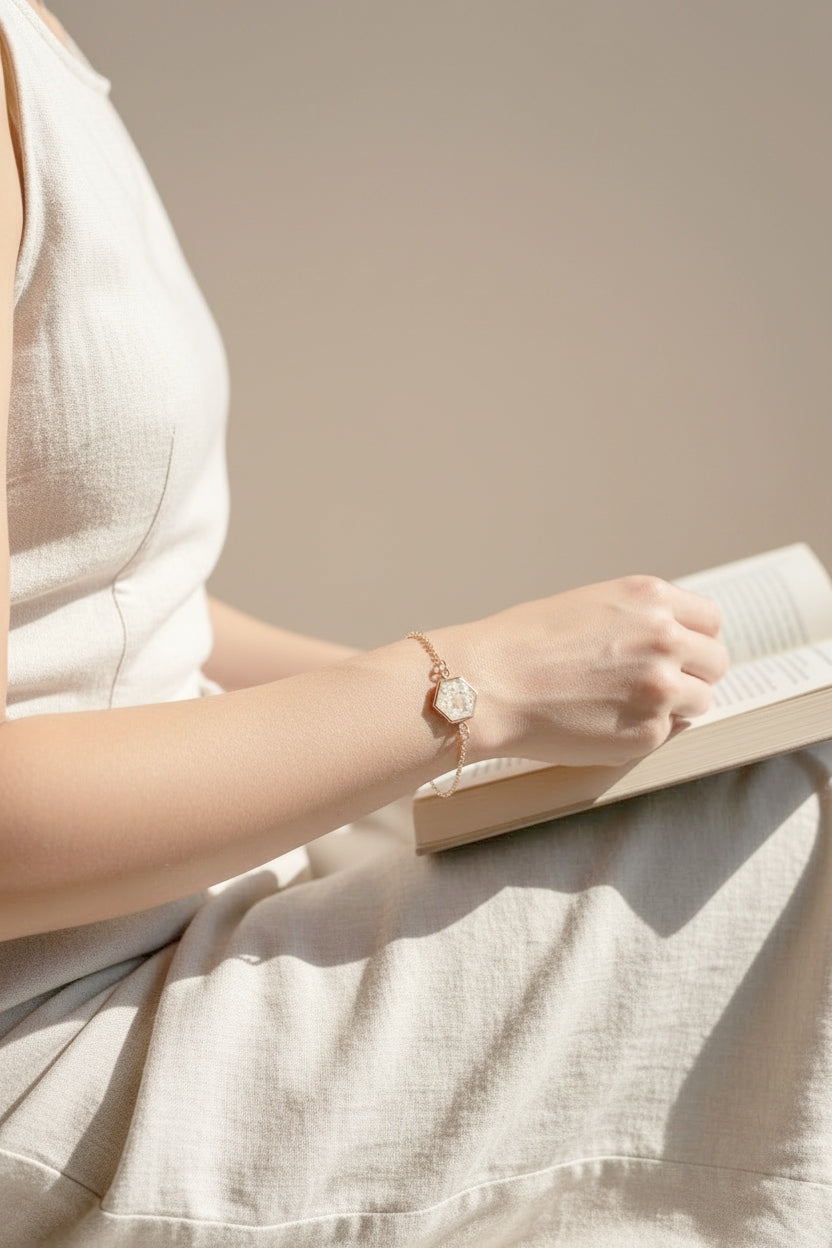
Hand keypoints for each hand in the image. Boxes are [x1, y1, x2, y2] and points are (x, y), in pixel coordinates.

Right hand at [438, 575, 729, 767]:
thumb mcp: (591, 605)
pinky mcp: (649, 733)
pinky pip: (672, 733)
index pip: (710, 620)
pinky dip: (647, 731)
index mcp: (651, 598)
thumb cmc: (523, 644)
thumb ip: (639, 620)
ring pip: (700, 700)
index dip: (695, 639)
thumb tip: (673, 643)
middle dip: (692, 673)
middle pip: (715, 661)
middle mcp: (666, 638)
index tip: (682, 653)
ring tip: (625, 706)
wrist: (488, 684)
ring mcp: (662, 688)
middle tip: (656, 686)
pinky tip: (607, 723)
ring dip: (675, 705)